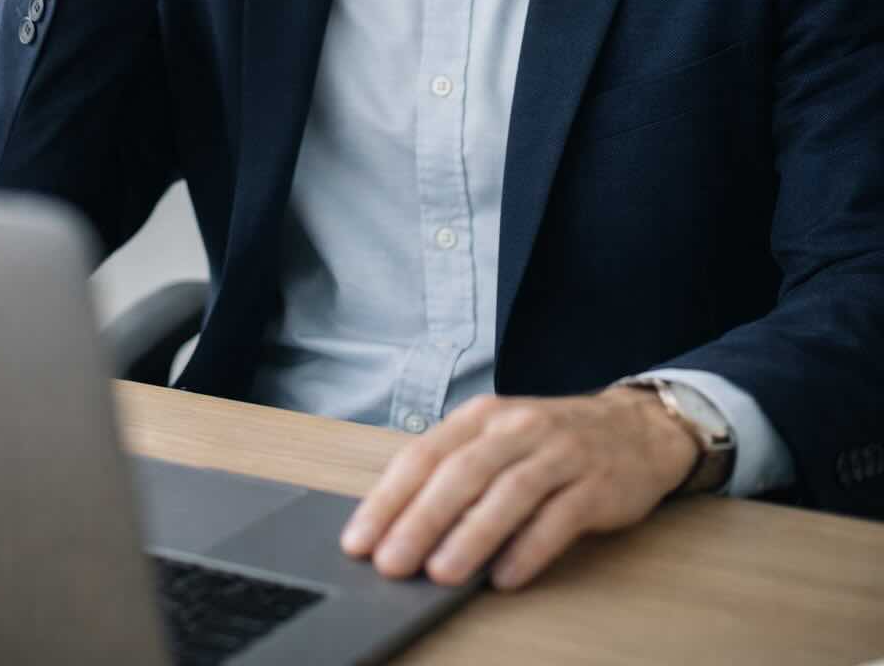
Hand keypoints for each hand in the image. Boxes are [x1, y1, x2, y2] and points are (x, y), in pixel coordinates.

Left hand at [339, 388, 698, 591]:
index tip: (360, 540)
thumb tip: (398, 528)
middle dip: (421, 519)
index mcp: (483, 417)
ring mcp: (560, 453)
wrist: (636, 428)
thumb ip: (456, 473)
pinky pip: (559, 518)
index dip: (389, 498)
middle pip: (462, 472)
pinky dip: (530, 548)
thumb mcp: (499, 440)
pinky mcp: (596, 484)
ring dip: (472, 535)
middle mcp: (518, 427)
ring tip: (441, 574)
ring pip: (509, 492)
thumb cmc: (551, 442)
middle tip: (391, 563)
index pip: (425, 454)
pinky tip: (505, 577)